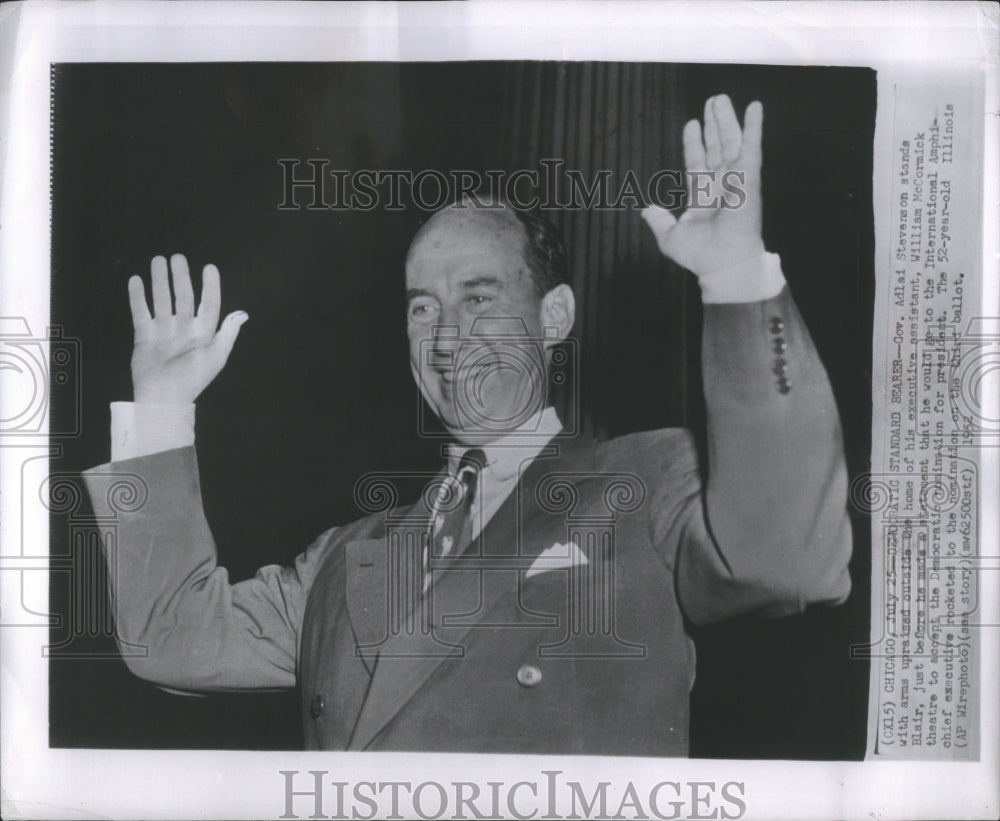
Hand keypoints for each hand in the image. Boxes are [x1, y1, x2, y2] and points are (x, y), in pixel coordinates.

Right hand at [128, 254, 247, 403]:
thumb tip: (242, 313)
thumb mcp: (215, 357)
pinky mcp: (145, 335)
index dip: (210, 286)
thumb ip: (227, 334)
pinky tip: (137, 280)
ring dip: (160, 280)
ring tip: (158, 260)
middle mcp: (184, 329)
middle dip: (181, 276)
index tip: (209, 267)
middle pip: (183, 296)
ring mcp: (164, 331)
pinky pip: (141, 311)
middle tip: (177, 257)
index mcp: (204, 333)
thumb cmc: (192, 379)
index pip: (209, 303)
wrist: (163, 397)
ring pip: (162, 299)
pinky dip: (138, 296)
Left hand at [643, 94, 764, 275]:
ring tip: (720, 98)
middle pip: (715, 147)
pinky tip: (755, 106)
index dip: (694, 143)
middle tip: (711, 101)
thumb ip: (659, 221)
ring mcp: (736, 179)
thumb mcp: (670, 237)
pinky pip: (752, 147)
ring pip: (730, 142)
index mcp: (702, 196)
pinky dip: (754, 126)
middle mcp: (720, 185)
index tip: (691, 123)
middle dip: (713, 124)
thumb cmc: (699, 255)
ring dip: (726, 119)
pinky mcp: (750, 177)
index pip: (697, 162)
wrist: (722, 263)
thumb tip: (645, 210)